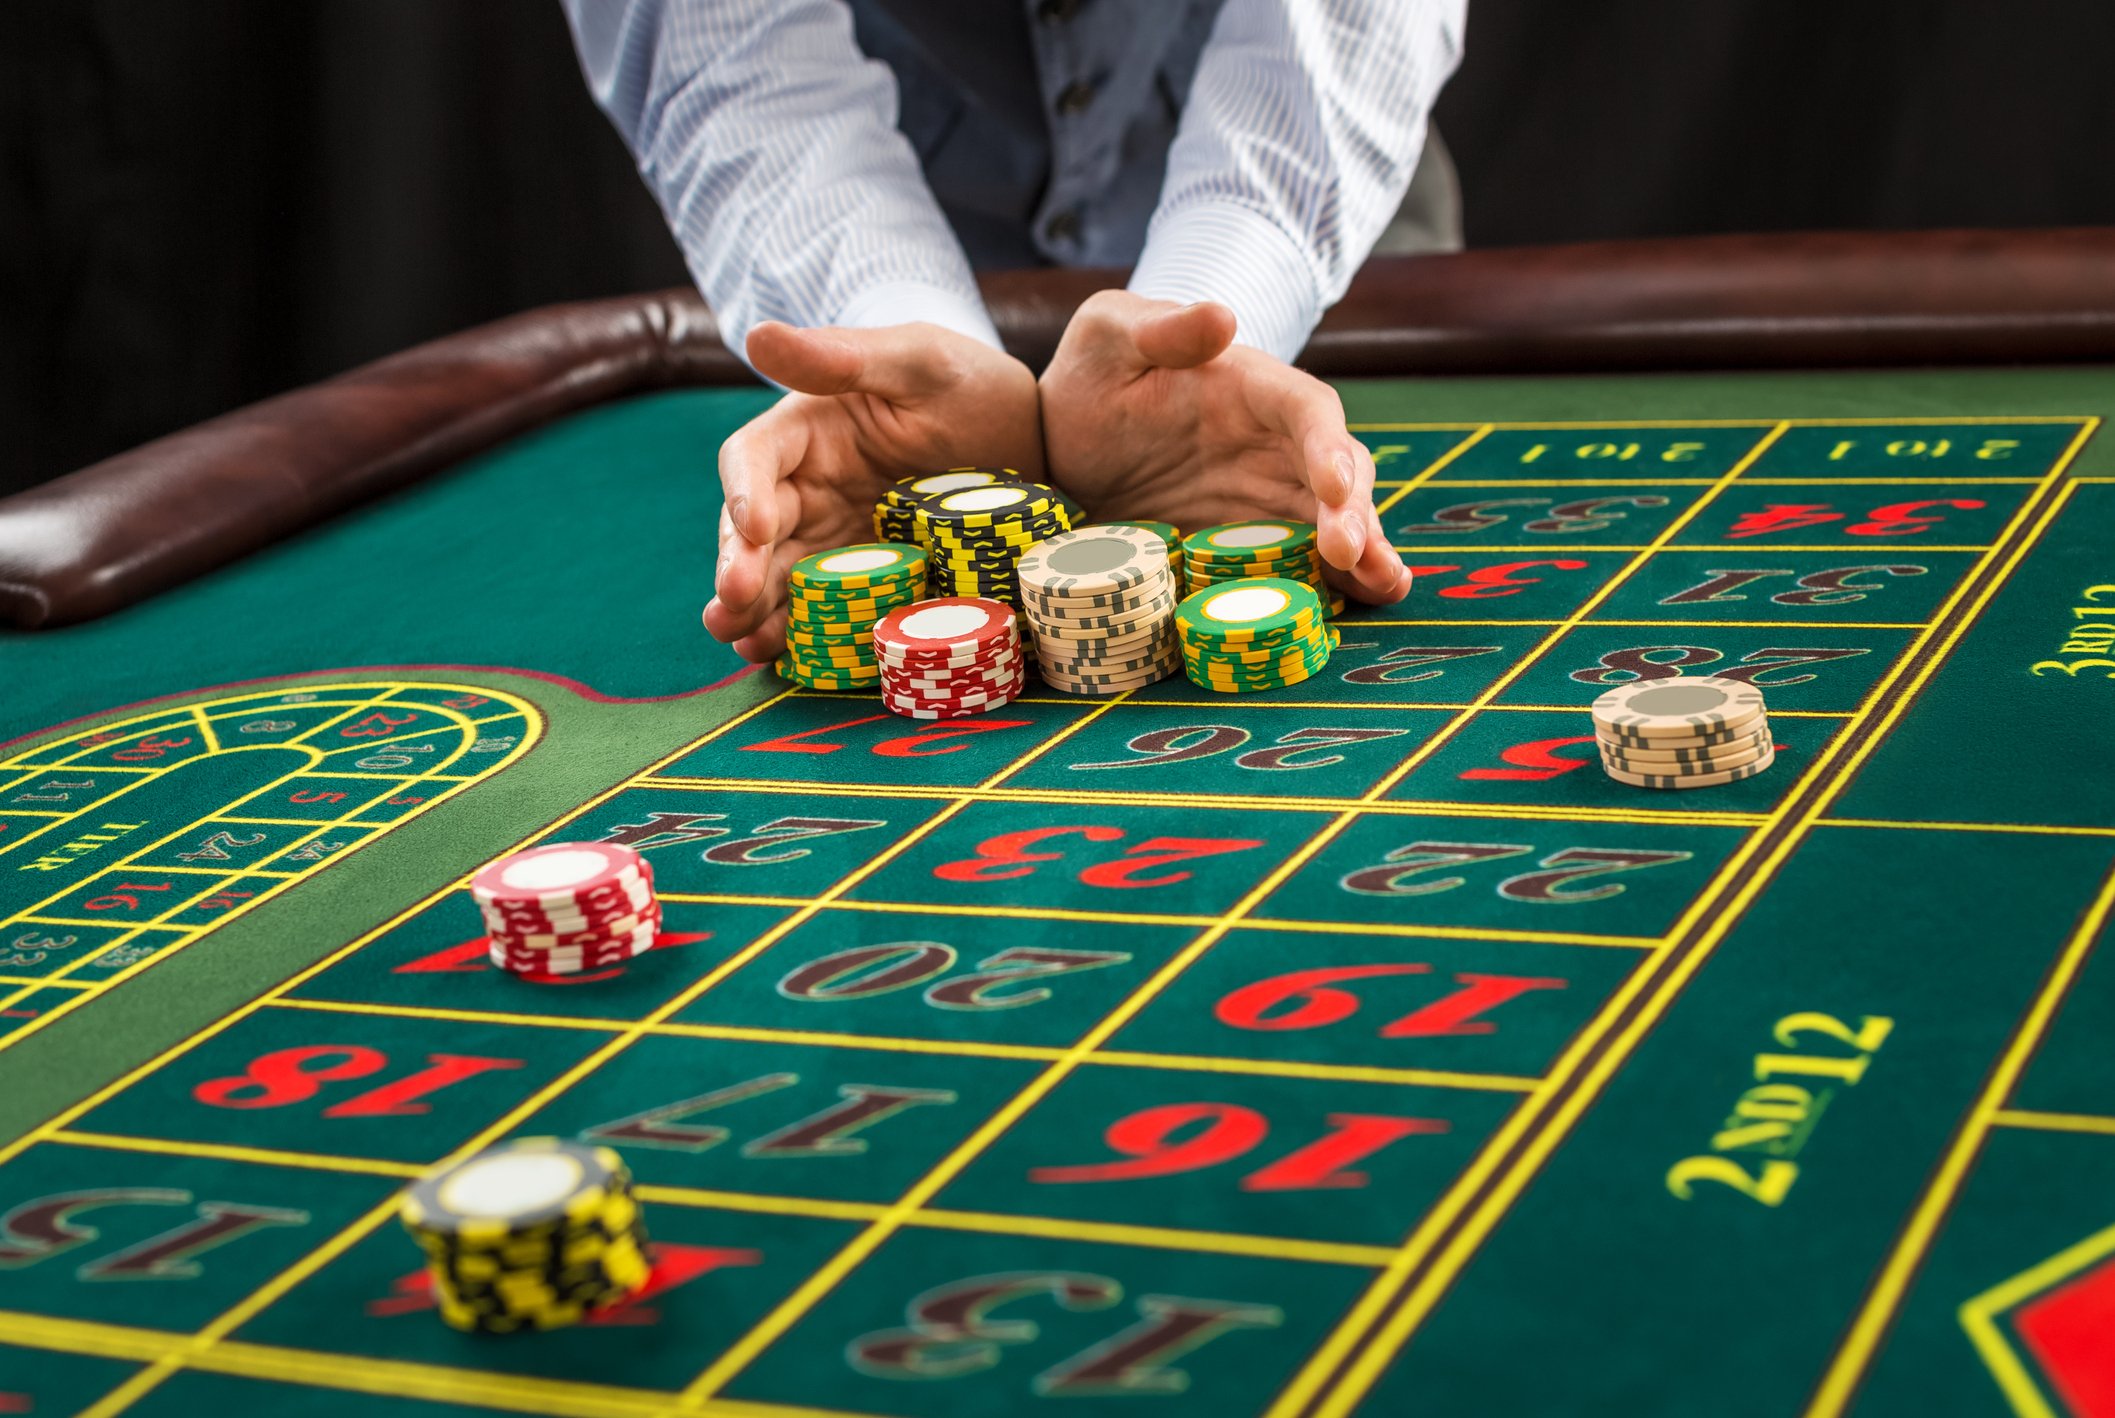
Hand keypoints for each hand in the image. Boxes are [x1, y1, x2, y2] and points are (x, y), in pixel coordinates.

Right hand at [705, 321, 1041, 660]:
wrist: (1036, 444)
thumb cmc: (970, 384)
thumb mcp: (919, 361)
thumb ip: (843, 357)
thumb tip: (758, 335)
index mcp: (809, 430)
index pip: (753, 458)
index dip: (742, 492)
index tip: (754, 526)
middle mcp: (809, 488)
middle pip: (753, 531)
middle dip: (738, 568)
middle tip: (731, 604)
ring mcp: (835, 540)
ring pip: (779, 577)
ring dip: (755, 612)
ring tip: (744, 643)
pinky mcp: (868, 581)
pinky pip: (825, 610)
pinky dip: (802, 634)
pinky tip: (787, 658)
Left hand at [1039, 291, 1408, 602]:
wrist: (1061, 445)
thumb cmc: (1091, 377)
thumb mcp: (1107, 336)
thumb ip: (1160, 328)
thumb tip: (1222, 317)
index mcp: (1251, 387)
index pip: (1308, 410)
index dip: (1328, 446)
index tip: (1336, 486)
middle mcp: (1274, 444)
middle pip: (1338, 473)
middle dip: (1355, 512)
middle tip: (1354, 555)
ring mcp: (1266, 498)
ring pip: (1334, 522)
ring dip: (1365, 553)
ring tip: (1385, 585)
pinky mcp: (1249, 544)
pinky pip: (1299, 562)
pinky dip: (1333, 583)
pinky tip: (1358, 606)